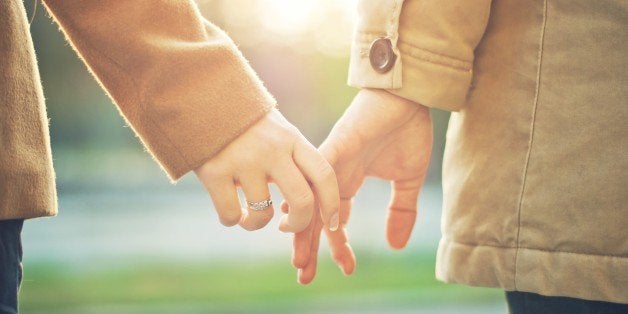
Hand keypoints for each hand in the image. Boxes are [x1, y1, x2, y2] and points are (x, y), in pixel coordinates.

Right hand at [195, 109, 339, 232]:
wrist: (200, 98)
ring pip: (263, 215)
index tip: (332, 224)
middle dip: (298, 225)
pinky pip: (231, 215)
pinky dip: (232, 220)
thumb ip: (294, 158)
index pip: (324, 175)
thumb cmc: (244, 123)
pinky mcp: (215, 172)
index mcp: (292, 139)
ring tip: (249, 218)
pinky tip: (230, 212)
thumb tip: (313, 197)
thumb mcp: (276, 131)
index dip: (332, 204)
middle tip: (287, 227)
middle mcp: (272, 150)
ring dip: (256, 224)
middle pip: (302, 201)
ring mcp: (243, 161)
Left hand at [293, 89, 432, 283]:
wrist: (408, 97)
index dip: (338, 246)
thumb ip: (401, 211)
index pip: (335, 221)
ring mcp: (332, 162)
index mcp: (348, 183)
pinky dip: (317, 197)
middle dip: (308, 246)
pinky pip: (321, 175)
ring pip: (310, 200)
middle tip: (303, 274)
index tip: (347, 269)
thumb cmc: (406, 130)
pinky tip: (311, 219)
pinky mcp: (337, 146)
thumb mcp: (409, 180)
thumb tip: (397, 245)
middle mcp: (334, 176)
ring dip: (304, 229)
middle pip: (314, 216)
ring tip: (299, 258)